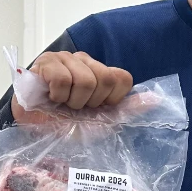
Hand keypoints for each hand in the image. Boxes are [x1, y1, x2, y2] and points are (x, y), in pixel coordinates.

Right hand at [11, 51, 132, 121]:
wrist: (35, 132)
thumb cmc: (66, 125)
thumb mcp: (102, 122)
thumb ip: (128, 109)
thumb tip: (156, 99)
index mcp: (100, 72)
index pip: (122, 78)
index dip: (111, 99)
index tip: (96, 109)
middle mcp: (84, 61)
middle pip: (105, 79)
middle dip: (90, 102)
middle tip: (75, 108)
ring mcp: (64, 58)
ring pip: (84, 80)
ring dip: (72, 102)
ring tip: (61, 104)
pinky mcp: (45, 62)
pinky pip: (62, 79)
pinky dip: (56, 96)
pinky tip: (49, 98)